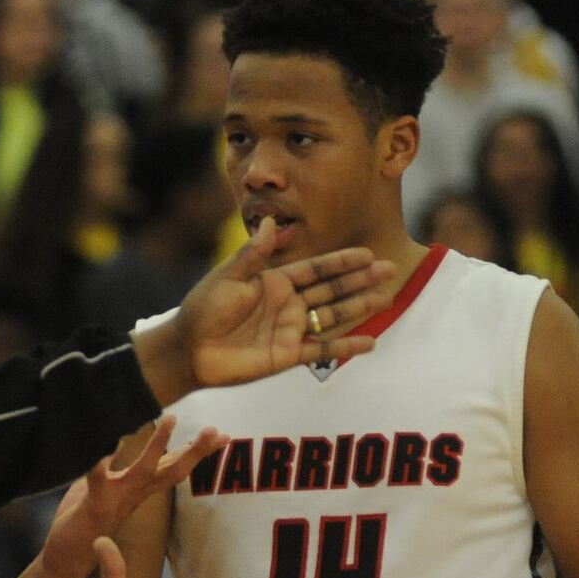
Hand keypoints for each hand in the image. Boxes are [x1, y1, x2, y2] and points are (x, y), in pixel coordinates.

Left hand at [39, 417, 227, 577]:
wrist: (66, 561)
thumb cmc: (84, 523)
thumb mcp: (104, 490)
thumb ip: (115, 470)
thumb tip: (119, 443)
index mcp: (138, 491)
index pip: (173, 468)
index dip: (196, 453)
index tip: (223, 436)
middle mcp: (134, 495)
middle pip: (172, 471)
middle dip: (195, 451)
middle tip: (218, 431)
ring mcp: (116, 500)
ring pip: (144, 470)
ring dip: (158, 446)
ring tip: (171, 420)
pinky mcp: (94, 505)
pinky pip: (98, 480)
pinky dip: (99, 461)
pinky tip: (105, 442)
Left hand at [139, 217, 396, 403]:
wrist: (189, 350)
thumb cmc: (204, 310)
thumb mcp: (228, 277)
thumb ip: (253, 254)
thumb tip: (271, 222)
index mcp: (274, 281)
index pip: (315, 269)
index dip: (341, 262)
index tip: (367, 253)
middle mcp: (287, 304)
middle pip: (330, 289)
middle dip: (359, 279)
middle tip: (389, 269)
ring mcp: (289, 330)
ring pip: (331, 316)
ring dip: (358, 306)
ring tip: (387, 297)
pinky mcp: (287, 355)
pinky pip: (322, 350)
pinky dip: (346, 347)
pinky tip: (370, 342)